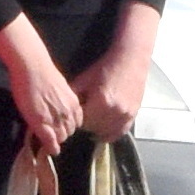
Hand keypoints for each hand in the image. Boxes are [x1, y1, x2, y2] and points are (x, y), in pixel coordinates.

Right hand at [0, 18, 82, 156]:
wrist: (33, 68)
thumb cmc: (44, 75)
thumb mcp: (61, 89)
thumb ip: (63, 100)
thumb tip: (61, 105)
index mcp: (74, 104)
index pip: (77, 122)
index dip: (69, 127)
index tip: (63, 129)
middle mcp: (68, 112)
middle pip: (70, 131)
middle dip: (63, 134)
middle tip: (53, 135)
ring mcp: (55, 117)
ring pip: (61, 136)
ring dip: (56, 139)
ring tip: (49, 140)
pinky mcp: (41, 121)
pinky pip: (49, 139)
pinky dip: (51, 146)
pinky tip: (51, 151)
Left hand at [73, 5, 158, 146]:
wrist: (130, 60)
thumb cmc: (105, 68)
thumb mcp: (83, 80)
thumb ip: (72, 97)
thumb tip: (61, 110)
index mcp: (100, 103)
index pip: (81, 122)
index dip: (75, 119)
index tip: (74, 114)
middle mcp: (114, 111)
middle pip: (93, 128)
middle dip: (86, 124)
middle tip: (83, 115)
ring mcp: (126, 114)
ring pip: (106, 132)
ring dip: (98, 129)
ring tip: (93, 122)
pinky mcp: (133, 114)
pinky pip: (120, 131)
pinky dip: (111, 133)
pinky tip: (104, 131)